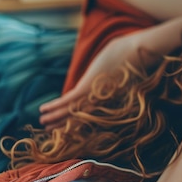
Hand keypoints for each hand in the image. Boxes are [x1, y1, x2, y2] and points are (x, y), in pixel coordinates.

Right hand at [38, 31, 152, 130]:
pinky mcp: (88, 87)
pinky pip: (68, 100)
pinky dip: (55, 106)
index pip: (91, 110)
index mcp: (109, 97)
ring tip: (43, 125)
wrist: (138, 51)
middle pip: (79, 114)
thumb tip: (113, 61)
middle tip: (50, 130)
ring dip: (55, 117)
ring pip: (71, 110)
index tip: (68, 126)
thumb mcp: (122, 65)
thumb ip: (114, 68)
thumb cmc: (135, 54)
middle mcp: (101, 100)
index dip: (78, 118)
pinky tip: (44, 110)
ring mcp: (95, 94)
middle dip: (64, 122)